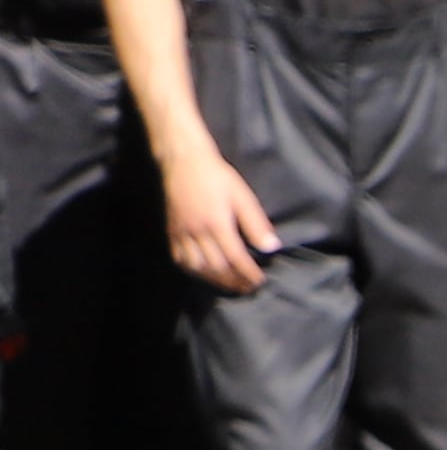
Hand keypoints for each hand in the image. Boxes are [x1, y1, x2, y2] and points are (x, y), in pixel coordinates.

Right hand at [160, 143, 274, 294]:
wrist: (182, 161)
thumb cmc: (217, 176)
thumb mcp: (243, 196)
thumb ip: (256, 223)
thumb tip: (271, 247)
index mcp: (216, 223)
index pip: (235, 258)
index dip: (248, 273)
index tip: (259, 281)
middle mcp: (196, 232)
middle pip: (215, 267)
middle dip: (233, 281)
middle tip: (247, 289)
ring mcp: (181, 232)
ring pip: (196, 266)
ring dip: (214, 280)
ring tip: (229, 286)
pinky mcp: (171, 230)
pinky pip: (179, 258)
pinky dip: (193, 270)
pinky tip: (204, 274)